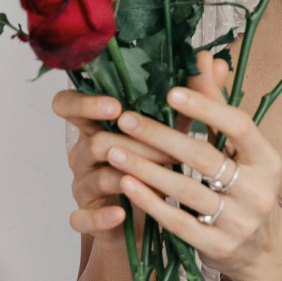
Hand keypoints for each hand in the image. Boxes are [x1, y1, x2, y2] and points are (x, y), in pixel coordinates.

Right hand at [52, 51, 228, 243]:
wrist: (150, 220)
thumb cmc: (158, 167)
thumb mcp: (175, 131)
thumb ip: (190, 97)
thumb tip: (214, 60)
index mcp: (97, 126)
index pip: (68, 104)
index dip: (84, 102)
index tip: (115, 105)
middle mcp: (84, 153)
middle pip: (85, 140)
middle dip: (119, 140)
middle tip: (149, 144)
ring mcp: (83, 186)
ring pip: (95, 176)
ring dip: (129, 173)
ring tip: (161, 172)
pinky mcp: (87, 218)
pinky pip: (82, 218)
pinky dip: (101, 217)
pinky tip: (120, 215)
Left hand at [105, 58, 281, 280]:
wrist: (261, 251)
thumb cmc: (245, 187)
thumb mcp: (241, 149)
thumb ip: (218, 105)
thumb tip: (202, 58)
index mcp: (268, 160)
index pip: (239, 126)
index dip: (205, 108)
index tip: (170, 92)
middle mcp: (258, 191)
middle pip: (204, 158)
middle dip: (161, 137)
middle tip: (126, 119)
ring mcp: (238, 223)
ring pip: (186, 190)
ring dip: (146, 168)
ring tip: (114, 150)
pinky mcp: (216, 247)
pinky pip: (177, 222)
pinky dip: (149, 201)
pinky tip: (126, 183)